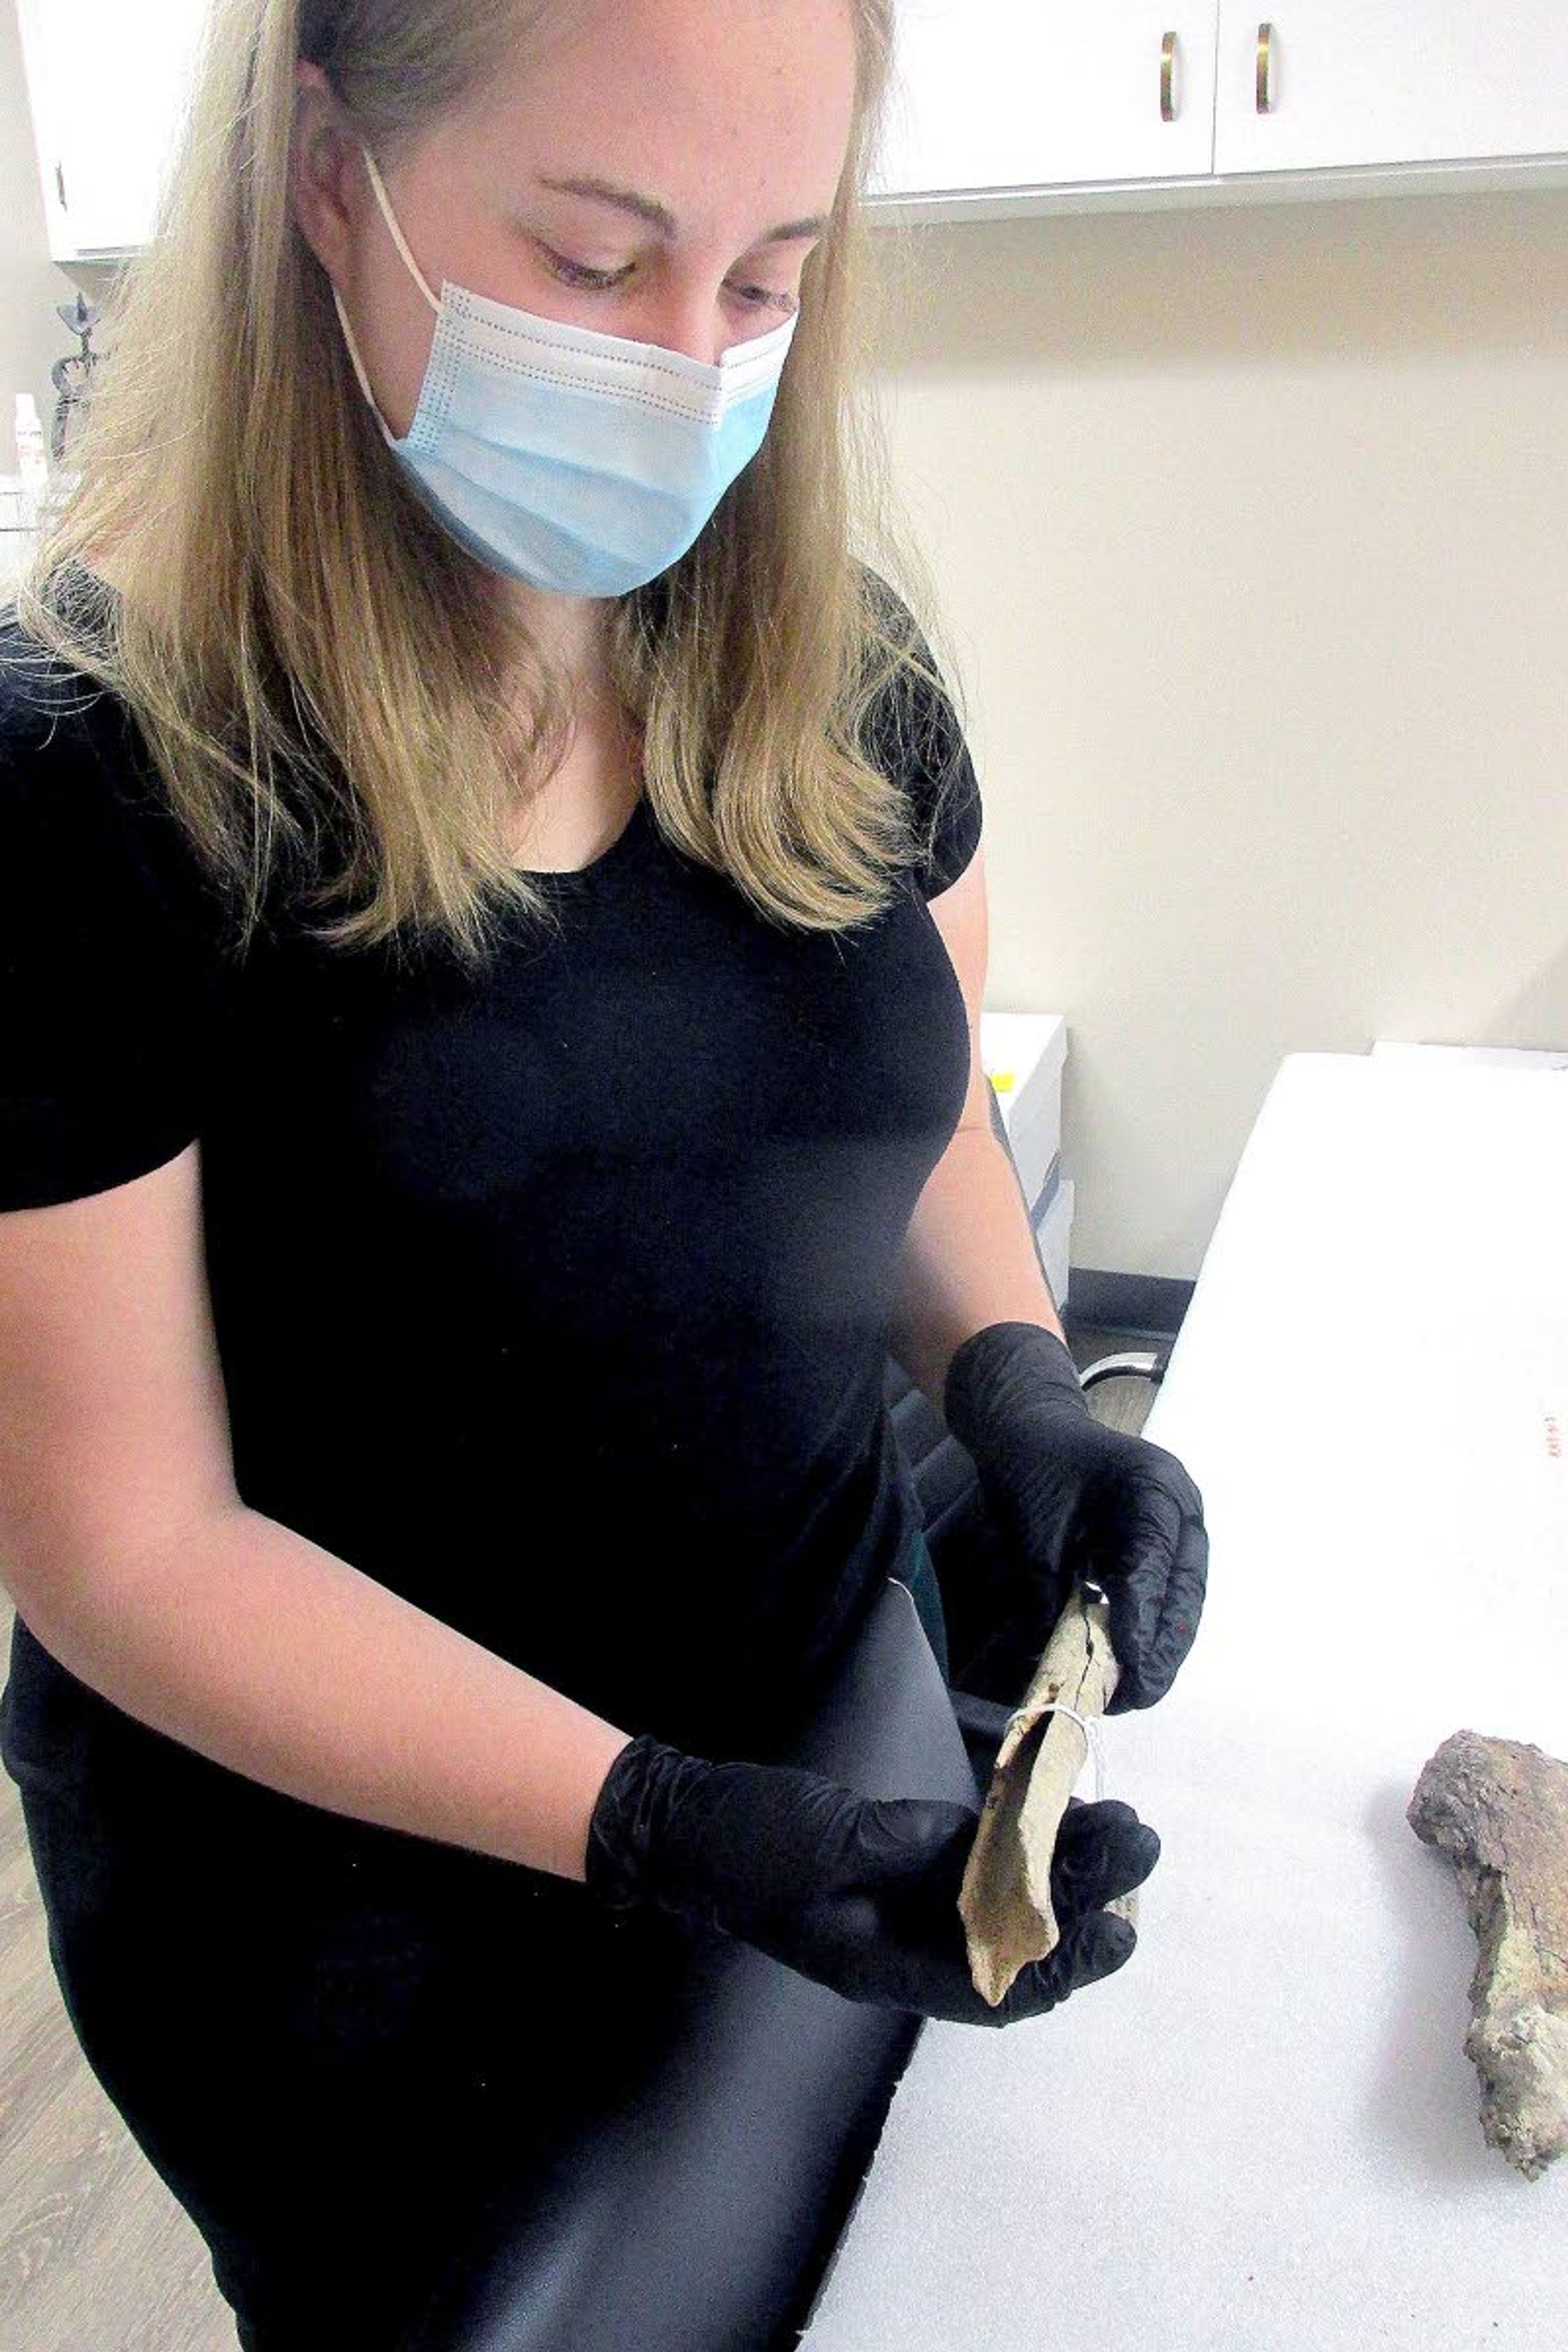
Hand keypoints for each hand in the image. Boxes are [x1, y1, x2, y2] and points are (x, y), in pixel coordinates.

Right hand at [585, 1733, 1160, 2024]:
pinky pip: (973, 1858)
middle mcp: (904, 1941)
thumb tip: (984, 1842)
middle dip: (1081, 1896)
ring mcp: (902, 1901)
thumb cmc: (744, 1844)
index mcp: (883, 1963)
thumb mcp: (827, 1843)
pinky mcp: (899, 1859)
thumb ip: (906, 1846)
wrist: (686, 1824)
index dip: (1064, 1960)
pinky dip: (1017, 1835)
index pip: (996, 1983)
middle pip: (1014, 1935)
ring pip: (1003, 1895)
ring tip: (1121, 1823)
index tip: (1119, 1928)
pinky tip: (1054, 1807)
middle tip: (1140, 1846)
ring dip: (1062, 1862)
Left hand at [942, 1320, 1206, 1712]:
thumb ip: (1052, 1597)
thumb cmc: (1031, 1471)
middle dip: (1160, 1653)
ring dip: (1164, 1646)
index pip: (1151, 1573)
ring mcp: (1185, 1518)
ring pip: (1187, 1598)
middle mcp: (1181, 1503)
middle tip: (1132, 1699)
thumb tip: (1062, 1663)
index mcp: (1150, 1489)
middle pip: (1184, 1594)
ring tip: (1134, 1690)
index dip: (1141, 1631)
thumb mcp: (1033, 1536)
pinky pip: (1176, 1588)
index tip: (1128, 1679)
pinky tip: (1136, 1658)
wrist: (1032, 1426)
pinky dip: (1159, 1624)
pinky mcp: (1176, 1534)